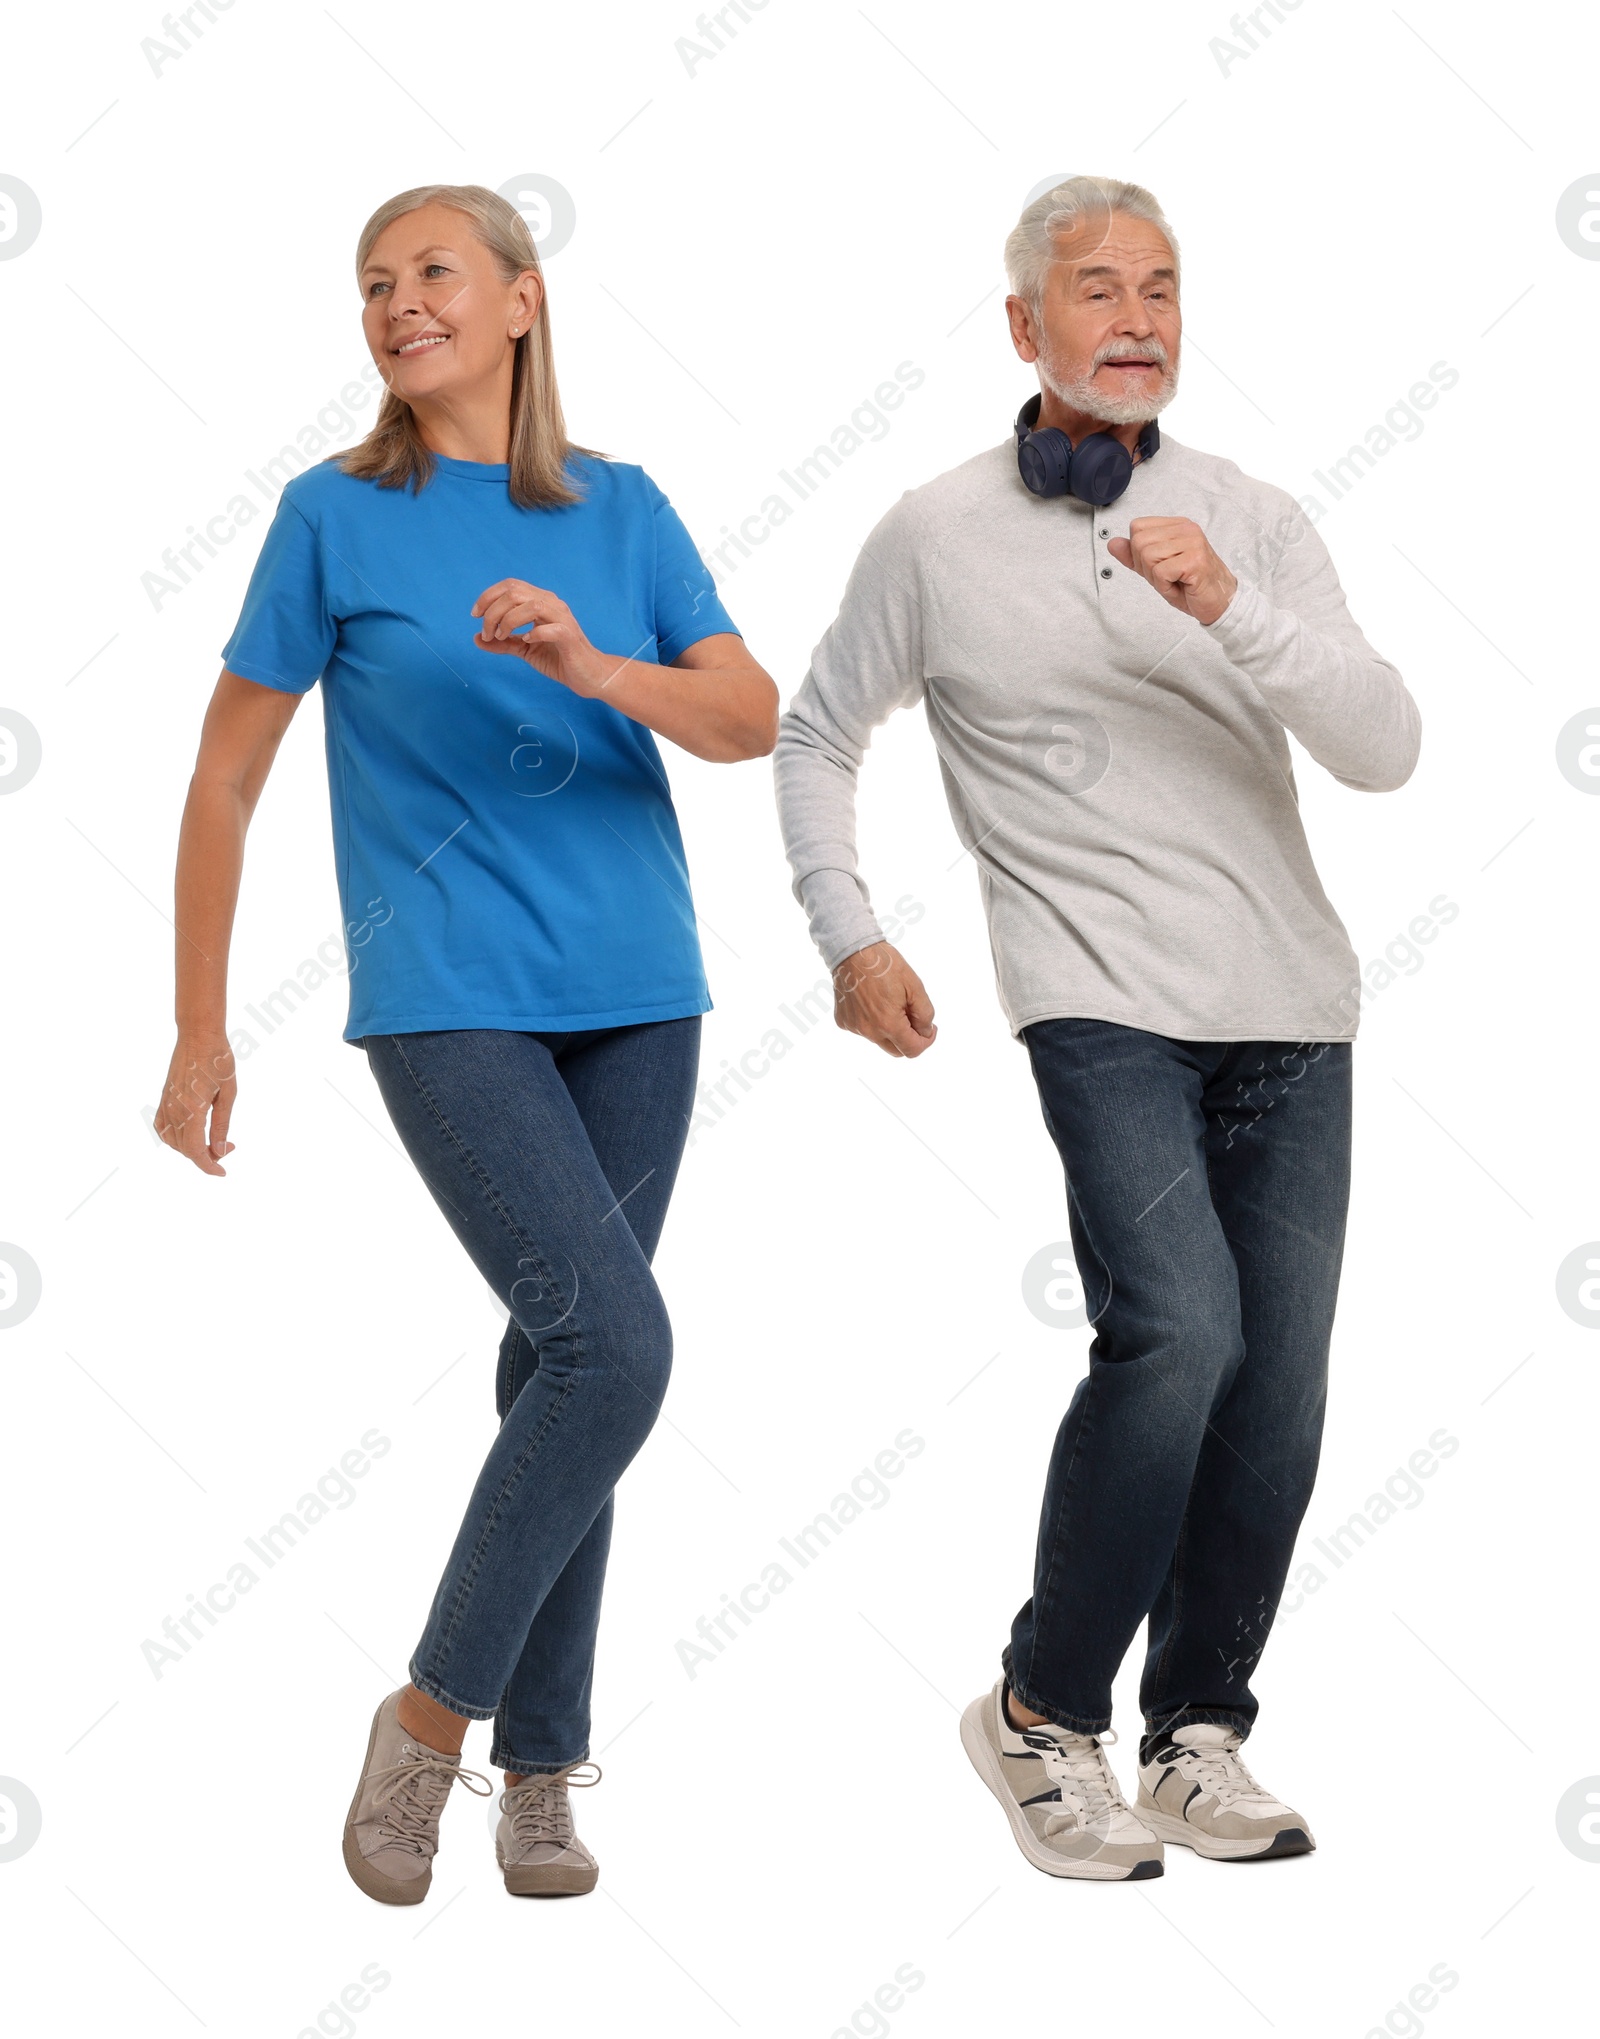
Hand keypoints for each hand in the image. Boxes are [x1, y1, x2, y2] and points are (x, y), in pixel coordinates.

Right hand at [155, 1033, 236, 1175]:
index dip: (208, 1166)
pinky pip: (161, 1127)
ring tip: (212, 1141)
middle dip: (205, 1156)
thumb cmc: (218, 1060)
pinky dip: (173, 1138)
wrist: (198, 1035)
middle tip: (228, 1146)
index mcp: (192, 1109)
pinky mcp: (163, 1097)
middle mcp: (174, 1109)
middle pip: (184, 1149)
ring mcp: (165, 1103)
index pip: (194, 1150)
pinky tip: (190, 1134)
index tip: (222, 1172)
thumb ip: (222, 1124)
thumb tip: (219, 1150)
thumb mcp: (228, 1094)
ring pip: (171, 1141)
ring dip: (190, 1149)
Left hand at [470, 580, 611, 695]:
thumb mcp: (524, 650)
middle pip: (515, 592)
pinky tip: (526, 642)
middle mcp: (552, 604)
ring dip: (508, 621)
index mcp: (541, 601)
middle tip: (486, 632)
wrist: (588, 675)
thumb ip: (502, 642)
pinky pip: (549, 628)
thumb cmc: (558, 659)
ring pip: (531, 605)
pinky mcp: (569, 636)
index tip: (475, 615)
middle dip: (493, 611)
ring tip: (501, 637)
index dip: (488, 596)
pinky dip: (532, 633)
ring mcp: (562, 618)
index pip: (510, 585)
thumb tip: (476, 638)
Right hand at [832, 943, 936, 1057]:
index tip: (930, 1029)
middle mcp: (869, 1031)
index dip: (926, 1042)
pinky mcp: (844, 1021)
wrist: (853, 951)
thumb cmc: (885, 965)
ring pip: (879, 1040)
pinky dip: (873, 1022)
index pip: (912, 1050)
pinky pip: (864, 1030)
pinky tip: (873, 1001)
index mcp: (888, 1024)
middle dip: (909, 1039)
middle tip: (913, 1017)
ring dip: (890, 1030)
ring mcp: (854, 1027)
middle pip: (896, 1050)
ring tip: (891, 1003)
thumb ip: (925, 1014)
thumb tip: (925, 1031)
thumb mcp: (915, 986)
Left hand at [1107, 517, 1237, 625]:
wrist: (1220, 603)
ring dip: (1157, 579)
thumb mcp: (1156, 570)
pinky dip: (1165, 587)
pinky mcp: (1194, 560)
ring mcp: (1192, 542)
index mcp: (1177, 526)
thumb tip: (1112, 543)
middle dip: (1146, 568)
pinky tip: (1181, 587)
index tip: (1159, 565)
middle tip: (1168, 577)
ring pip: (1148, 557)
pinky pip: (1160, 573)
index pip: (1137, 527)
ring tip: (1176, 581)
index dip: (1139, 552)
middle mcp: (1186, 529)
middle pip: (1139, 542)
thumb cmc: (1192, 586)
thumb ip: (1134, 556)